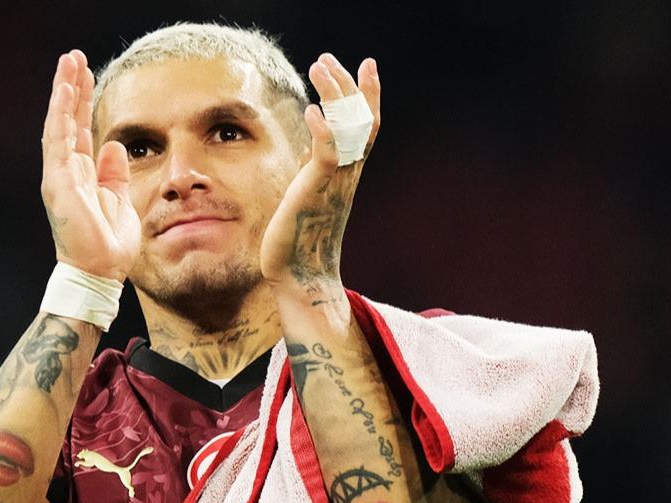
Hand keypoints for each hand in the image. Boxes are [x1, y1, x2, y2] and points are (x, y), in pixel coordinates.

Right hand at [40, 50, 140, 281]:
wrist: (100, 272)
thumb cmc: (108, 244)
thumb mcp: (119, 199)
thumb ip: (114, 173)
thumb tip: (114, 146)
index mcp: (82, 175)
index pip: (79, 130)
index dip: (82, 102)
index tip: (86, 74)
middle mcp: (66, 171)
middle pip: (67, 120)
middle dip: (71, 87)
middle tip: (73, 57)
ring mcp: (59, 175)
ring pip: (59, 124)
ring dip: (64, 92)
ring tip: (68, 63)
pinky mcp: (57, 182)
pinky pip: (58, 140)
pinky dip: (60, 114)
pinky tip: (65, 91)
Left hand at [260, 54, 381, 293]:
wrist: (303, 277)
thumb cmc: (301, 242)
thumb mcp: (309, 197)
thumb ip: (315, 175)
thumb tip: (309, 161)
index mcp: (347, 174)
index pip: (365, 126)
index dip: (368, 94)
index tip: (365, 65)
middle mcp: (347, 174)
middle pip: (359, 119)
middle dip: (348, 84)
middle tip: (329, 57)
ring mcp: (334, 182)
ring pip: (345, 129)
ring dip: (334, 95)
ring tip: (319, 66)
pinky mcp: (316, 192)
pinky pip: (326, 156)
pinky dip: (323, 131)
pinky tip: (311, 110)